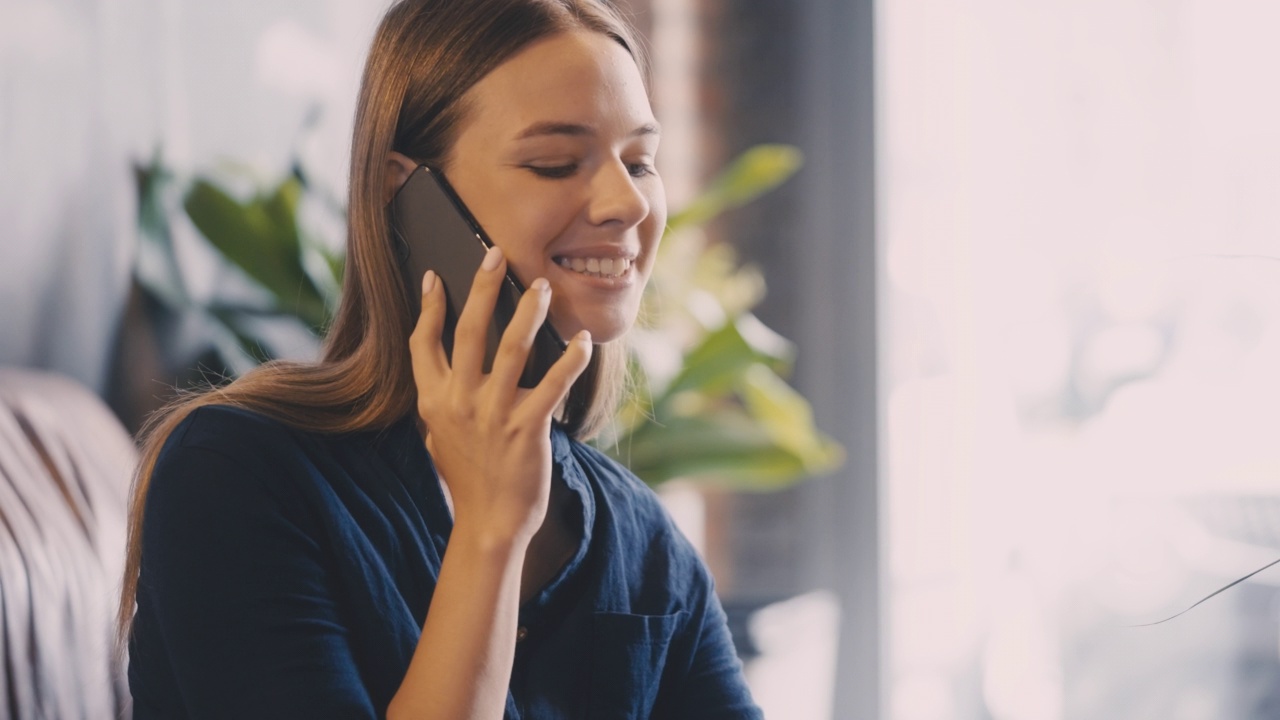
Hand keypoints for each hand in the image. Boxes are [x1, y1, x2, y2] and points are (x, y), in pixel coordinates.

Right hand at [408, 247, 592, 543]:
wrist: (490, 521)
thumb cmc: (470, 474)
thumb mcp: (440, 433)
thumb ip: (445, 395)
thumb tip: (456, 359)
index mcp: (433, 401)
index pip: (423, 343)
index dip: (429, 308)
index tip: (434, 277)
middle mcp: (459, 402)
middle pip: (468, 331)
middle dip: (481, 288)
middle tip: (495, 255)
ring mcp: (493, 414)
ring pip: (511, 348)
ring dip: (528, 312)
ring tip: (541, 286)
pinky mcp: (527, 427)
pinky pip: (553, 384)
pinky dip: (570, 359)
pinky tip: (584, 341)